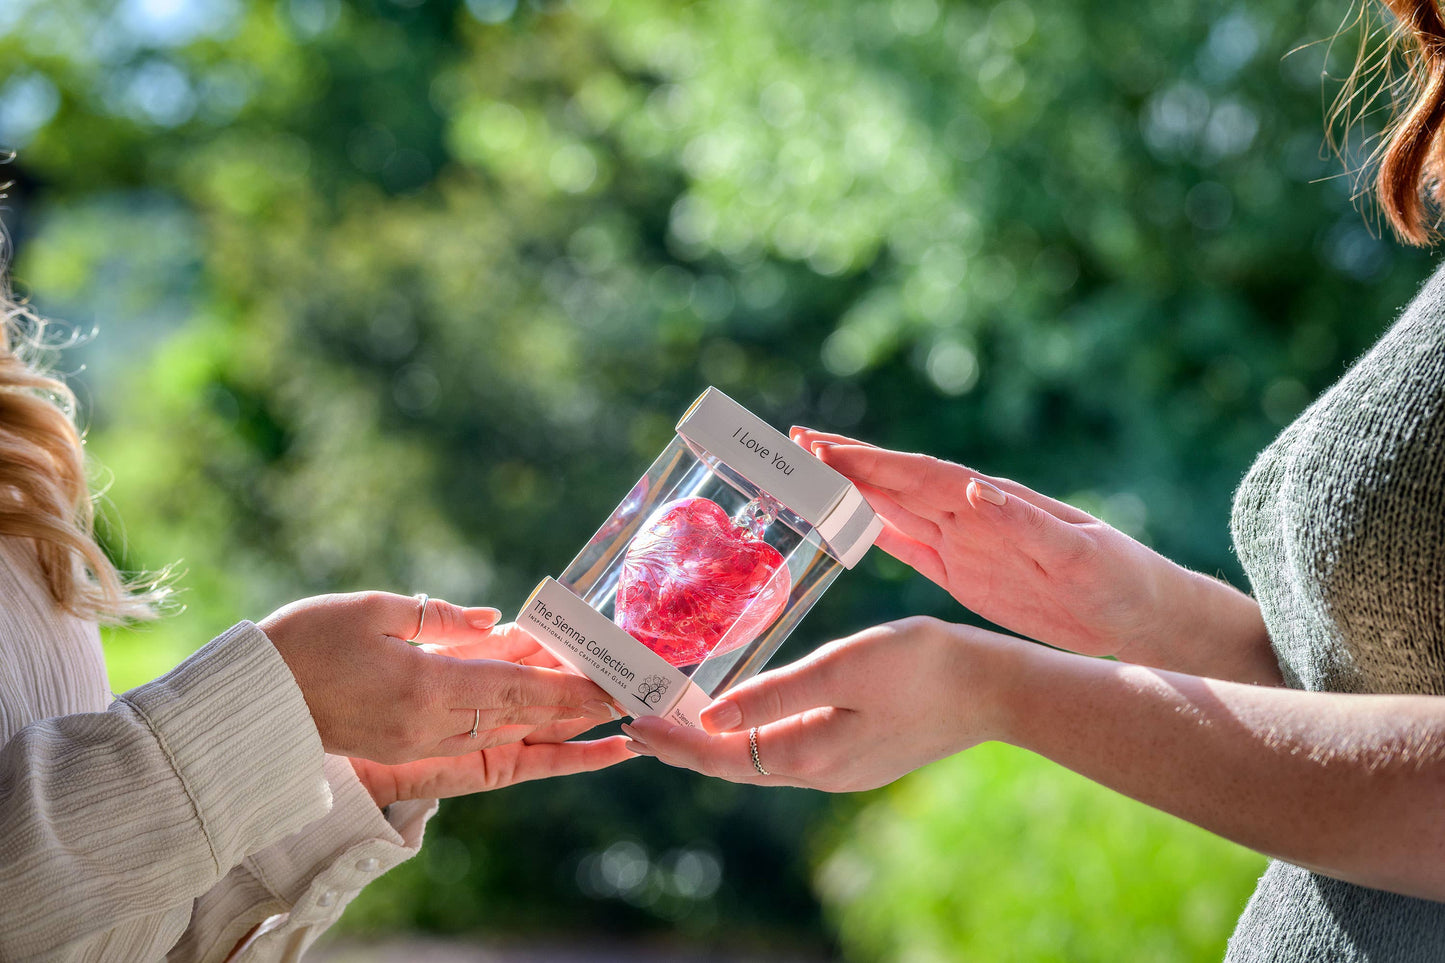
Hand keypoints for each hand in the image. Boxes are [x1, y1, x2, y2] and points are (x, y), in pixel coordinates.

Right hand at [259, 593, 616, 763]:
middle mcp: (429, 725)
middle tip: (627, 697)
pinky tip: (541, 726)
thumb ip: (443, 619)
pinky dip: (514, 733)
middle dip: (576, 706)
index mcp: (424, 686)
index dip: (569, 689)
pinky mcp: (405, 751)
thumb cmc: (303, 642)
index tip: (613, 686)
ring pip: (503, 733)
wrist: (250, 702)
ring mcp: (418, 744)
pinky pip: (475, 742)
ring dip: (552, 722)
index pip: (516, 690)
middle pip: (519, 716)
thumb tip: (500, 623)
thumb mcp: (373, 610)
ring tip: (603, 713)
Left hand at [622, 617, 1011, 791]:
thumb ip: (776, 693)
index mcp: (810, 755)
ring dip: (716, 739)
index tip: (629, 722)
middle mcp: (820, 773)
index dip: (673, 741)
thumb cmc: (922, 666)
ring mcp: (842, 767)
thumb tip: (711, 716)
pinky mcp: (858, 753)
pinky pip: (788, 748)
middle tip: (637, 720)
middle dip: (684, 743)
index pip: (721, 756)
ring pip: (760, 758)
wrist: (994, 687)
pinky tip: (744, 710)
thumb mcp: (842, 668)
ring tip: (676, 714)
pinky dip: (753, 732)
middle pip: (734, 763)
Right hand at [791, 428, 1274, 682]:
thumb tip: (976, 489)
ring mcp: (964, 541)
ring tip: (800, 473)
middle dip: (843, 463)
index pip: (918, 475)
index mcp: (993, 505)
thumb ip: (1028, 525)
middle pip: (894, 482)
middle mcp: (970, 515)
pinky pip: (906, 545)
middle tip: (789, 445)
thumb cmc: (1123, 580)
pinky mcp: (964, 571)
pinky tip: (840, 523)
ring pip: (892, 508)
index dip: (868, 460)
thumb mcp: (1082, 555)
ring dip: (848, 490)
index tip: (818, 445)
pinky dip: (869, 530)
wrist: (1144, 616)